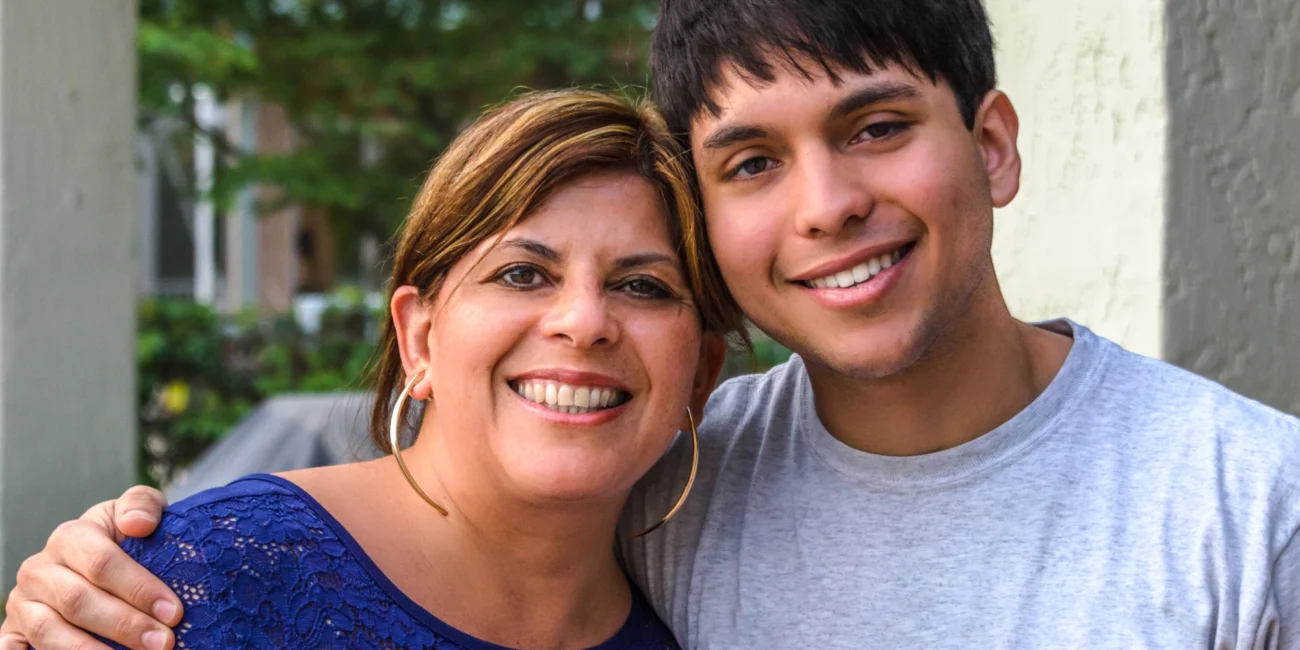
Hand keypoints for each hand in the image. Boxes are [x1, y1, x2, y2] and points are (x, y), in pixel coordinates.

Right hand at [0, 486, 179, 649]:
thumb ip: (142, 504)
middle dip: (125, 625)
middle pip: (78, 601)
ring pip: (49, 631)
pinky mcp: (14, 629)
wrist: (96, 556)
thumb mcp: (136, 511)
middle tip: (164, 642)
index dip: (139, 589)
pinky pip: (20, 647)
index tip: (173, 612)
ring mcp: (23, 602)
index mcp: (70, 537)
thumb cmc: (124, 537)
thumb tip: (138, 523)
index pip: (102, 563)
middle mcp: (39, 569)